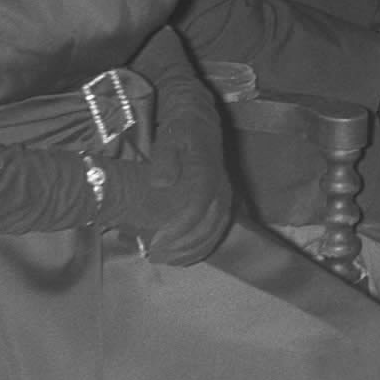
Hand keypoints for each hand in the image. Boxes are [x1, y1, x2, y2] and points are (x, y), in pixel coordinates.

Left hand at [136, 130, 232, 264]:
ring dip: (191, 250)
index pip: (197, 208)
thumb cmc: (181, 129)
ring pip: (215, 231)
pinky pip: (217, 229)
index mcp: (208, 173)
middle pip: (209, 226)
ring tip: (165, 259)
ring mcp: (225, 195)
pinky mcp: (223, 201)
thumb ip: (165, 159)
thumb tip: (161, 184)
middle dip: (182, 246)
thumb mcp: (169, 137)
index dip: (178, 229)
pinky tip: (181, 255)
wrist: (201, 120)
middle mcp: (221, 187)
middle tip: (154, 256)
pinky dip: (201, 246)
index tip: (155, 242)